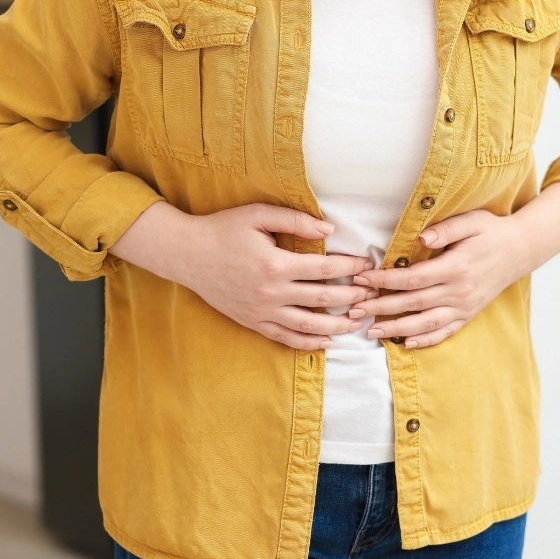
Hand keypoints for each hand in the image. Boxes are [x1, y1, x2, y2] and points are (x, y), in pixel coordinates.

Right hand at [113, 201, 379, 349]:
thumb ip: (295, 221)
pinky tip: (327, 342)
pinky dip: (308, 343)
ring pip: (308, 325)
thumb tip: (329, 228)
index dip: (351, 267)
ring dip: (337, 324)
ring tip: (358, 322)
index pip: (325, 268)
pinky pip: (284, 337)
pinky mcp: (252, 322)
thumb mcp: (258, 215)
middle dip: (352, 297)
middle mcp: (271, 292)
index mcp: (275, 264)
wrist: (187, 254)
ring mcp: (261, 311)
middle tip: (373, 295)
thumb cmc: (223, 230)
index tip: (368, 265)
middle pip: (323, 298)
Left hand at [348, 210, 531, 348]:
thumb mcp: (472, 221)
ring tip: (370, 331)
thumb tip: (422, 238)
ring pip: (425, 323)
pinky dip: (425, 340)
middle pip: (413, 303)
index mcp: (456, 267)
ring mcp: (464, 306)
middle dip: (380, 307)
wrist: (521, 250)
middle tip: (354, 309)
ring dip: (396, 328)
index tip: (362, 278)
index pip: (412, 277)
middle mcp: (459, 291)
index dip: (385, 280)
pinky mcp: (468, 314)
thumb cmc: (492, 231)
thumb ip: (446, 229)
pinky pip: (445, 332)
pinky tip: (405, 343)